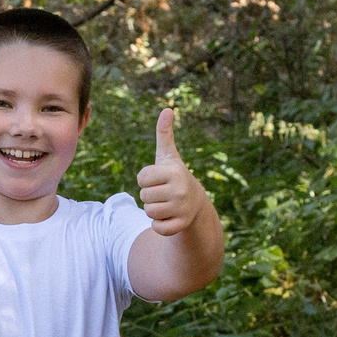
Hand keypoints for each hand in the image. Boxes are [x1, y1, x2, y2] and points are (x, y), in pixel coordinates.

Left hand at [136, 108, 211, 238]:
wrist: (195, 203)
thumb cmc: (175, 177)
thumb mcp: (168, 156)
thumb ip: (164, 134)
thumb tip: (166, 109)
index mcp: (174, 172)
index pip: (141, 178)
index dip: (146, 179)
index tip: (159, 179)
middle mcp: (179, 190)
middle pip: (143, 196)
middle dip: (149, 195)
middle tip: (163, 193)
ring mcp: (181, 209)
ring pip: (148, 212)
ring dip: (154, 210)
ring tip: (167, 204)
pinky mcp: (181, 225)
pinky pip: (156, 227)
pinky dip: (159, 225)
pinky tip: (170, 217)